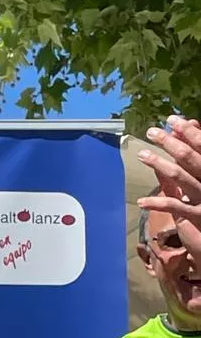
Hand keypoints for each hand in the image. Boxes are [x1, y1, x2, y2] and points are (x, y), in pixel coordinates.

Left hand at [139, 116, 200, 265]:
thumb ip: (195, 160)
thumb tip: (186, 135)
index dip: (188, 132)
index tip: (172, 120)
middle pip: (190, 157)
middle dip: (171, 143)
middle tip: (151, 132)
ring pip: (181, 177)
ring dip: (160, 164)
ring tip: (142, 155)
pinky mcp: (197, 217)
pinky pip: (176, 207)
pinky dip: (158, 204)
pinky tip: (141, 202)